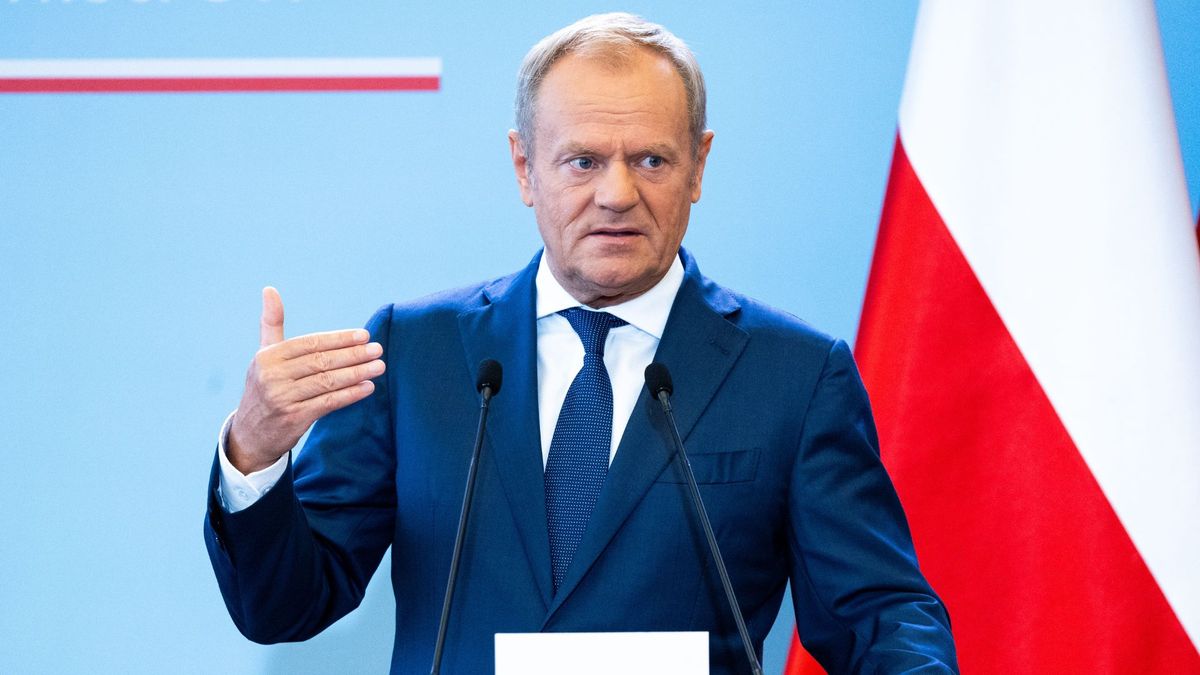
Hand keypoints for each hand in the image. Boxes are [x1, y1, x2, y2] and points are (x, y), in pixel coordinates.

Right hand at [227, 287, 385, 473]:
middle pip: (321, 361)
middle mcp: (273, 376)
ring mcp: (282, 398)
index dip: (339, 339)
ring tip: (379, 367)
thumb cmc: (264, 387)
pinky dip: (350, 395)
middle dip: (353, 355)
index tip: (364, 335)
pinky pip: (327, 403)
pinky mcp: (293, 418)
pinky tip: (367, 388)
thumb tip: (270, 289)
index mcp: (268, 356)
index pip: (311, 343)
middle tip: (378, 350)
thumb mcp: (264, 355)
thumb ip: (271, 323)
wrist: (249, 434)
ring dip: (357, 373)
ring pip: (327, 382)